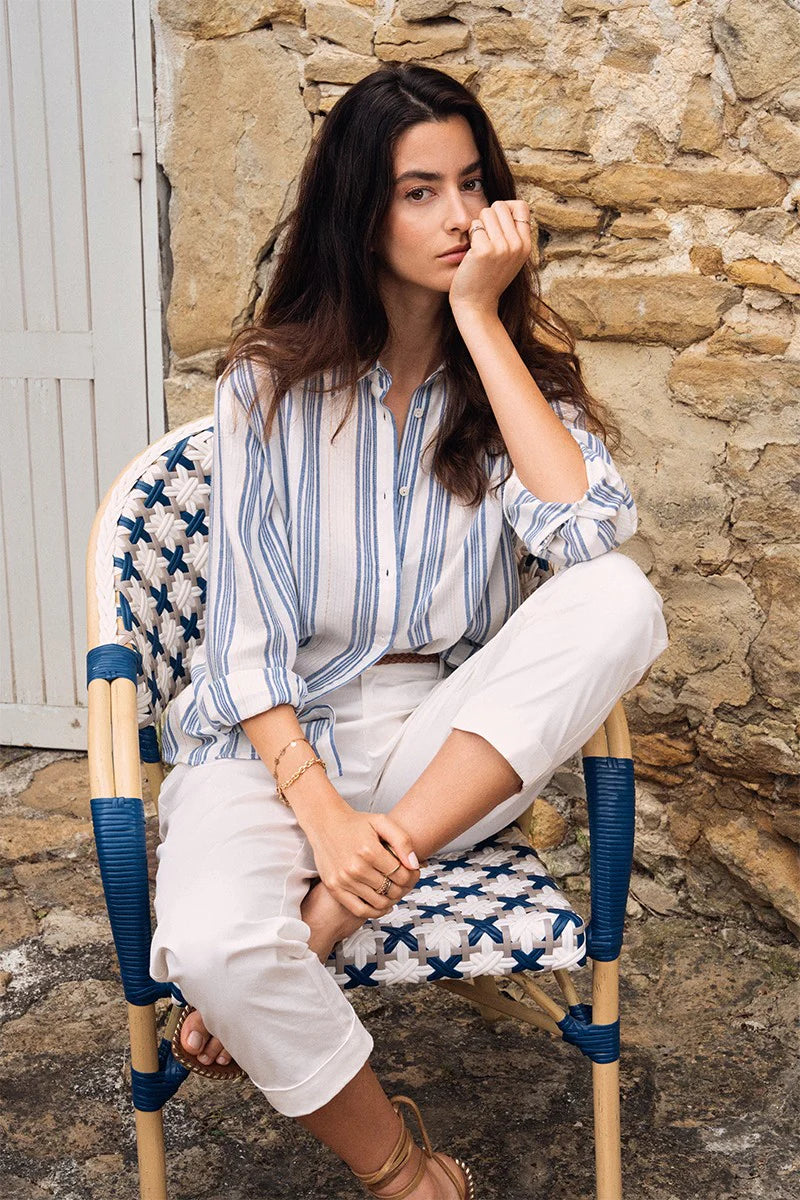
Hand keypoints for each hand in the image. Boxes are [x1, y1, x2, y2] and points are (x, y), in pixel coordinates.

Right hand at [305, 808, 421, 919]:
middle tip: (406, 882)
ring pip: (379, 902)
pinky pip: (360, 910)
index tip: (413, 872)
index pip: (401, 875)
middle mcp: (355, 867)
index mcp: (369, 850)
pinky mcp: (334, 888)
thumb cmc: (355, 823)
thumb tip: (414, 865)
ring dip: (392, 899)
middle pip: (392, 890)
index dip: (412, 876)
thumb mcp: (382, 822)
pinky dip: (375, 911)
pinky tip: (383, 904)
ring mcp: (343, 880)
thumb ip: (402, 841)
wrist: (325, 823)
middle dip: (404, 887)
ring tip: (394, 890)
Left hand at [448, 199, 531, 317]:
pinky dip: (469, 236)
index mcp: (526, 245)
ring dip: (478, 225)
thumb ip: (513, 235)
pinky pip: (474, 225)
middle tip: (485, 238)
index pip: (521, 206)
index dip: (506, 208)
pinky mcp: (484, 250)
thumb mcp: (511, 257)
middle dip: (489, 217)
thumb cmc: (489, 279)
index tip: (498, 222)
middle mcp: (517, 245)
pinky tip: (471, 253)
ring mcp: (502, 247)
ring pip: (486, 212)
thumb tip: (506, 206)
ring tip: (479, 246)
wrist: (477, 305)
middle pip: (500, 206)